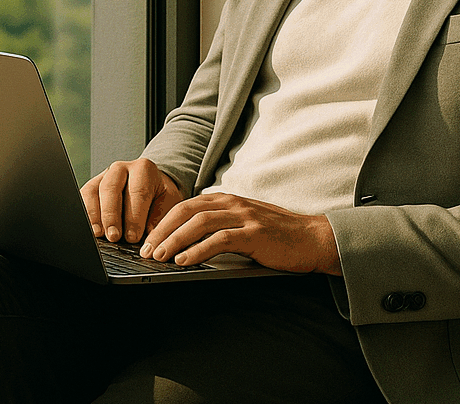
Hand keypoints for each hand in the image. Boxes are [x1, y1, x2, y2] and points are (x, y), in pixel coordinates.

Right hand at [80, 158, 183, 243]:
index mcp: (143, 169)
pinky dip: (86, 213)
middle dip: (111, 215)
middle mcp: (121, 168)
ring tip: (99, 234)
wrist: (151, 186)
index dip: (134, 216)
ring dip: (95, 214)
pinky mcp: (92, 185)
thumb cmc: (160, 197)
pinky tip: (91, 228)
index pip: (137, 191)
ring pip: (93, 191)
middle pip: (111, 188)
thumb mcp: (168, 203)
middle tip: (114, 236)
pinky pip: (84, 196)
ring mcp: (104, 175)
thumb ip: (160, 216)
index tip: (133, 237)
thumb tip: (148, 235)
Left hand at [140, 192, 341, 275]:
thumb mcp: (244, 223)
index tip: (148, 239)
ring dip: (174, 240)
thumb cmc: (278, 235)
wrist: (313, 238)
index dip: (163, 222)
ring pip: (199, 224)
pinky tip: (184, 261)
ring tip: (159, 257)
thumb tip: (187, 241)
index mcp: (227, 199)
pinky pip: (219, 240)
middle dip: (162, 231)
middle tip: (145, 250)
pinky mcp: (254, 233)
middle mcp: (232, 203)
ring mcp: (244, 216)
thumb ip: (220, 225)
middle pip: (186, 211)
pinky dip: (197, 250)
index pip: (185, 206)